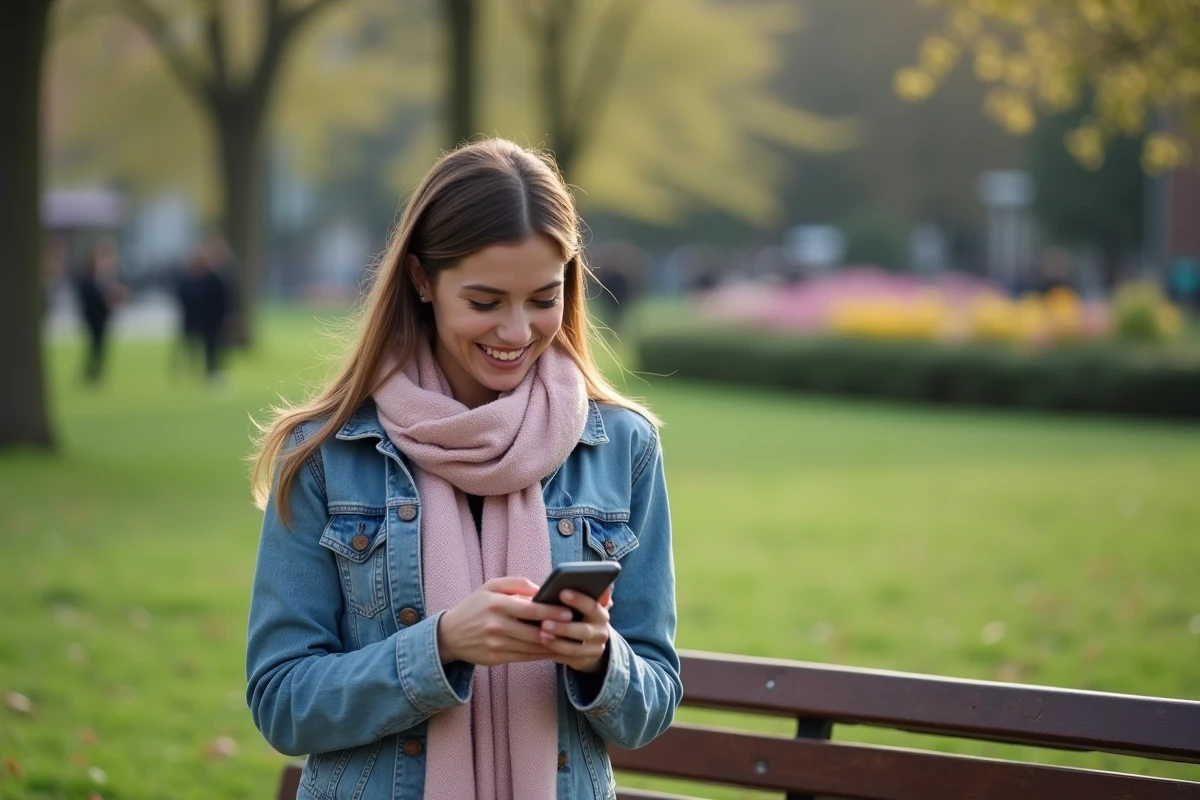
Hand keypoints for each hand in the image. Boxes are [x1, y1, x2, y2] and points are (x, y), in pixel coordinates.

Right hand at [437, 576, 574, 666]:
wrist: (450, 634)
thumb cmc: (475, 606)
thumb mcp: (490, 587)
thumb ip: (517, 584)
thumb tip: (542, 590)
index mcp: (496, 604)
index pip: (530, 610)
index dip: (552, 612)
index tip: (569, 612)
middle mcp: (496, 625)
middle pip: (534, 631)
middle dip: (557, 630)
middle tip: (576, 628)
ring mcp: (496, 644)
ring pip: (532, 647)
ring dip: (553, 645)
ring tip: (570, 640)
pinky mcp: (496, 659)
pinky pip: (525, 657)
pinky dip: (541, 655)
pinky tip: (554, 650)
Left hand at [537, 587, 613, 673]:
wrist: (589, 643)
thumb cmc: (579, 615)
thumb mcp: (583, 603)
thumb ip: (582, 592)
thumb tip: (579, 580)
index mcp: (601, 611)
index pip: (593, 605)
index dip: (579, 599)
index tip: (562, 592)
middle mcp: (602, 630)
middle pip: (585, 629)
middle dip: (564, 625)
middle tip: (545, 620)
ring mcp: (595, 647)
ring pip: (577, 646)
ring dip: (558, 640)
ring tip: (541, 633)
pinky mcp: (586, 660)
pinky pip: (570, 657)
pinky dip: (556, 650)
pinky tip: (542, 643)